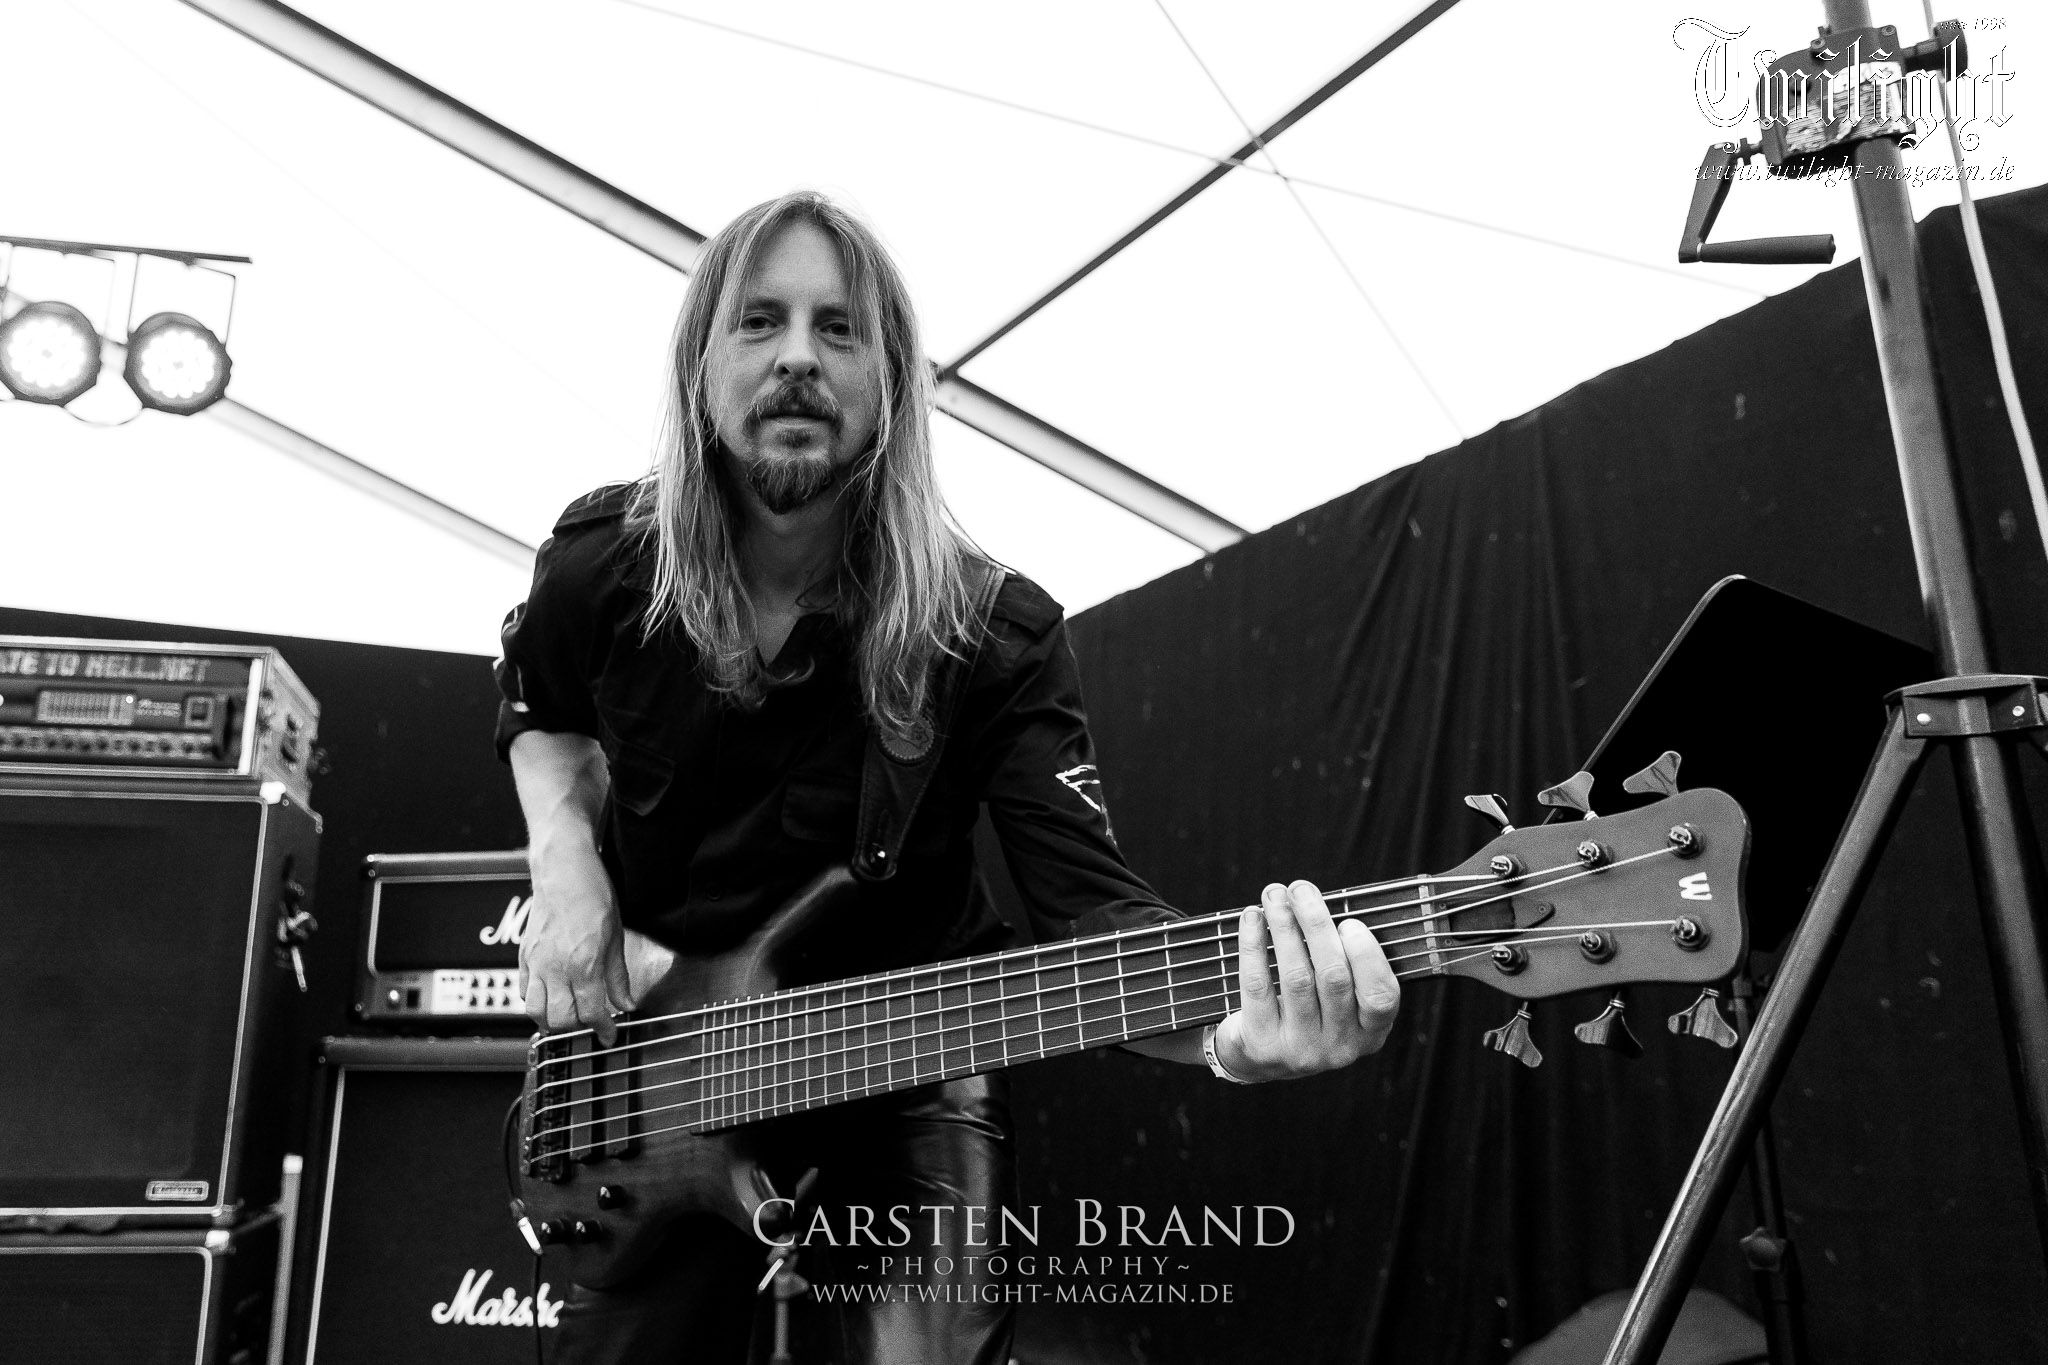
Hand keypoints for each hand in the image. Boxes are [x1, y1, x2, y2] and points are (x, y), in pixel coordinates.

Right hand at [519, 847, 635, 1044]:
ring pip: (535, 1011)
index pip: (591, 1012)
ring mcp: (536, 963)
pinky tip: (549, 998)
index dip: (603, 1029)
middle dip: (578, 1028)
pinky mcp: (523, 956)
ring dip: (552, 1020)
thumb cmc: (592, 895)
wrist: (564, 870)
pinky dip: (534, 1002)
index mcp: (583, 964)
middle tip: (591, 1023)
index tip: (609, 1035)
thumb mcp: (617, 937)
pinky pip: (522, 991)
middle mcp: (555, 967)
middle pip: (560, 1019)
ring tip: (569, 1015)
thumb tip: (626, 1003)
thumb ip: (618, 976)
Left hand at [1214, 880, 1398, 1080]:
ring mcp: (1301, 1050)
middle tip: (1300, 889)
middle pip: (1334, 977)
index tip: (1348, 921)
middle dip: (1316, 924)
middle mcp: (1340, 1046)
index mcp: (1370, 1032)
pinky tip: (1252, 918)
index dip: (1366, 955)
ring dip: (1284, 927)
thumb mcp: (1340, 996)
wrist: (1262, 1057)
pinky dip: (1253, 945)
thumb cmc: (1309, 1007)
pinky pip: (1257, 986)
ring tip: (1274, 895)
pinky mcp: (1263, 1045)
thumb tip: (1322, 902)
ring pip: (1295, 977)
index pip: (1381, 995)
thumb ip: (1344, 958)